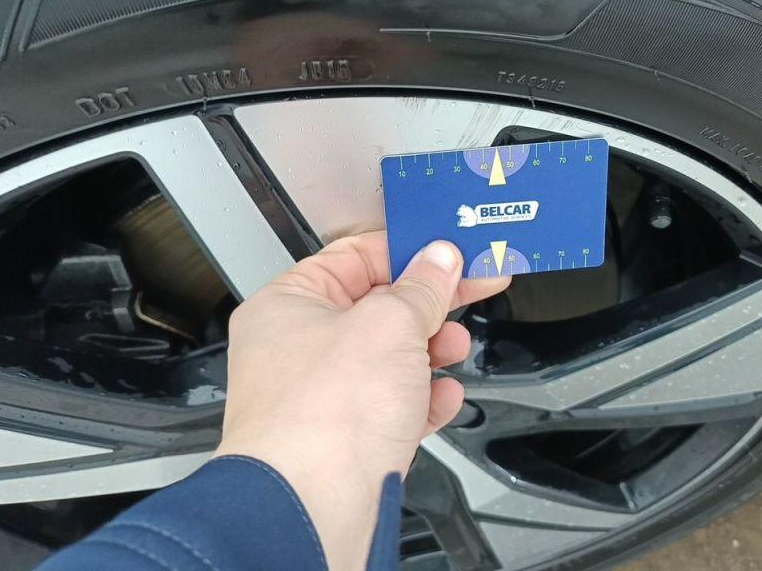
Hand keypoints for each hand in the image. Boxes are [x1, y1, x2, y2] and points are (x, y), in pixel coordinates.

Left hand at [214, 232, 508, 570]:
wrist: (313, 510)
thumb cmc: (321, 420)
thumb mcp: (389, 326)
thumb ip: (421, 288)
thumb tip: (439, 261)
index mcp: (288, 305)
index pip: (355, 257)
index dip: (409, 250)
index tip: (451, 251)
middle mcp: (297, 349)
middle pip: (376, 308)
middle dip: (428, 303)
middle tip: (472, 289)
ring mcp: (320, 397)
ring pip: (388, 359)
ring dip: (430, 352)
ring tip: (455, 348)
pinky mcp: (345, 440)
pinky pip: (392, 407)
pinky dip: (422, 400)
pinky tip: (442, 398)